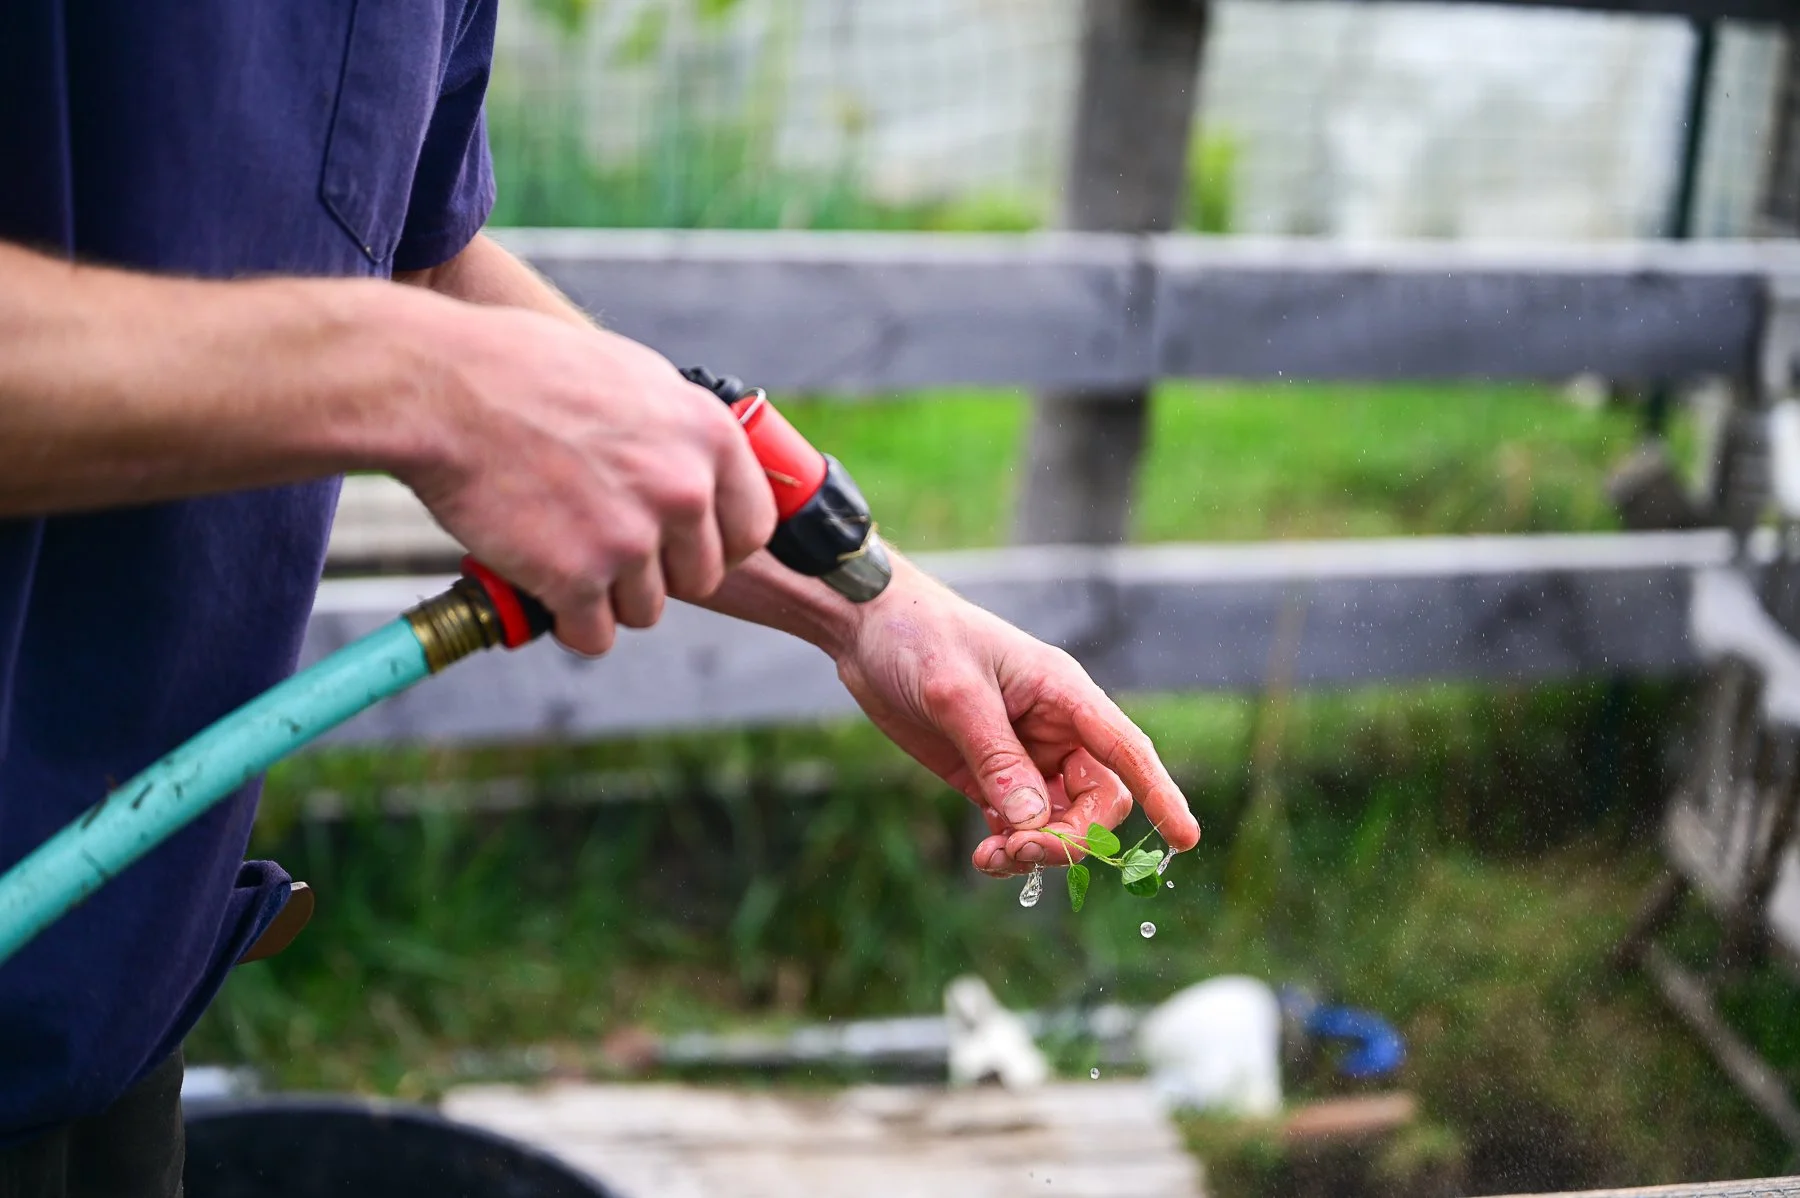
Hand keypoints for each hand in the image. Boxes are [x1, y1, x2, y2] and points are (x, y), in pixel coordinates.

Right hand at [398, 306, 776, 654]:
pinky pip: (595, 636)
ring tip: (562, 552)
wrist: (441, 386)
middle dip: (657, 572)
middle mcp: (683, 489)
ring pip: (646, 610)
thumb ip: (680, 433)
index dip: (717, 544)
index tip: (684, 546)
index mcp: (708, 435)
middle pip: (701, 577)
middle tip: (604, 546)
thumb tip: (707, 475)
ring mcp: (632, 538)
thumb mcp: (633, 378)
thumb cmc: (525, 371)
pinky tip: (541, 584)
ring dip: (607, 596)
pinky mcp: (578, 579)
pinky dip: (567, 622)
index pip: (752, 527)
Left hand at [833, 564, 1199, 875]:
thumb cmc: (919, 637)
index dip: (1161, 793)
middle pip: (1098, 800)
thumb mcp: (956, 694)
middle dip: (1071, 837)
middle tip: (1019, 851)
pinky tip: (985, 854)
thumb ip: (996, 758)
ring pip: (1059, 821)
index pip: (1127, 749)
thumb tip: (1033, 822)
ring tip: (991, 859)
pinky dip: (1012, 846)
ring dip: (1038, 849)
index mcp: (1064, 694)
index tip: (1184, 839)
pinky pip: (1020, 823)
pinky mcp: (989, 774)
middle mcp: (1055, 727)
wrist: (867, 627)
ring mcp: (1024, 754)